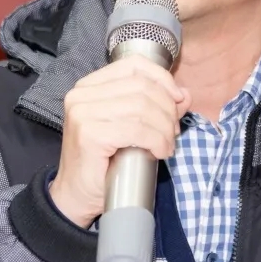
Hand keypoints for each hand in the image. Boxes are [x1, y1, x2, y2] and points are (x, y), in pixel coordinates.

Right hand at [51, 55, 189, 227]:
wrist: (76, 196)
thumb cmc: (103, 162)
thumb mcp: (133, 127)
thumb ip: (156, 107)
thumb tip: (184, 95)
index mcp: (90, 85)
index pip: (134, 65)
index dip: (162, 79)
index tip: (177, 100)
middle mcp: (82, 93)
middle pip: (142, 87)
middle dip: (167, 109)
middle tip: (173, 132)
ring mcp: (83, 112)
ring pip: (142, 107)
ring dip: (164, 128)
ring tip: (167, 145)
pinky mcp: (90, 133)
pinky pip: (136, 129)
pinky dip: (156, 140)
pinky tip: (160, 152)